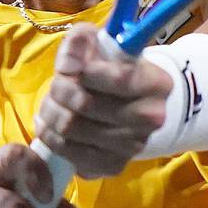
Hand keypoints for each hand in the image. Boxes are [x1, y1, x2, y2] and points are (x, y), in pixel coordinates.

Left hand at [33, 24, 174, 178]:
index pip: (118, 78)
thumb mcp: (99, 43)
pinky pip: (69, 153)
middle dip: (58, 91)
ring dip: (50, 114)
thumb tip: (68, 64)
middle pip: (86, 104)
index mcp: (157, 83)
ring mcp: (133, 146)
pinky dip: (51, 137)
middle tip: (54, 87)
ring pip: (72, 129)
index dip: (83, 71)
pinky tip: (52, 126)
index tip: (69, 67)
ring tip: (50, 105)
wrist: (127, 105)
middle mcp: (152, 118)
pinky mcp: (113, 166)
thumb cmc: (111, 69)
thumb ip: (80, 42)